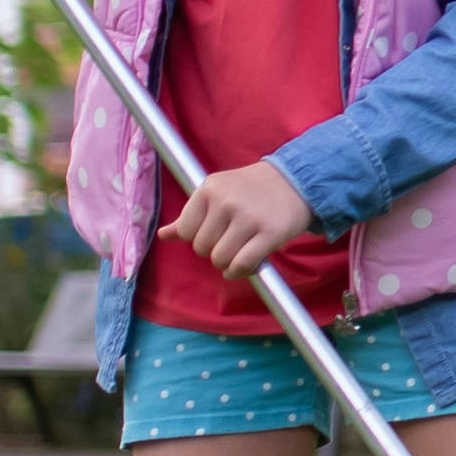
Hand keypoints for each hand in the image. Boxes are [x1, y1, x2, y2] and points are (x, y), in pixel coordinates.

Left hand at [159, 162, 313, 278]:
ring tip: (238, 256)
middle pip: (203, 248)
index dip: (197, 240)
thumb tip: (163, 235)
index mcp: (208, 189)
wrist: (293, 183)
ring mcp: (248, 218)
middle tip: (229, 246)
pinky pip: (243, 264)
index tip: (212, 237)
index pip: (186, 231)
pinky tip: (246, 268)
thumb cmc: (250, 190)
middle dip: (213, 253)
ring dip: (228, 265)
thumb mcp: (216, 193)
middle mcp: (225, 202)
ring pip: (221, 259)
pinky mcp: (268, 234)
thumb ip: (190, 215)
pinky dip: (240, 272)